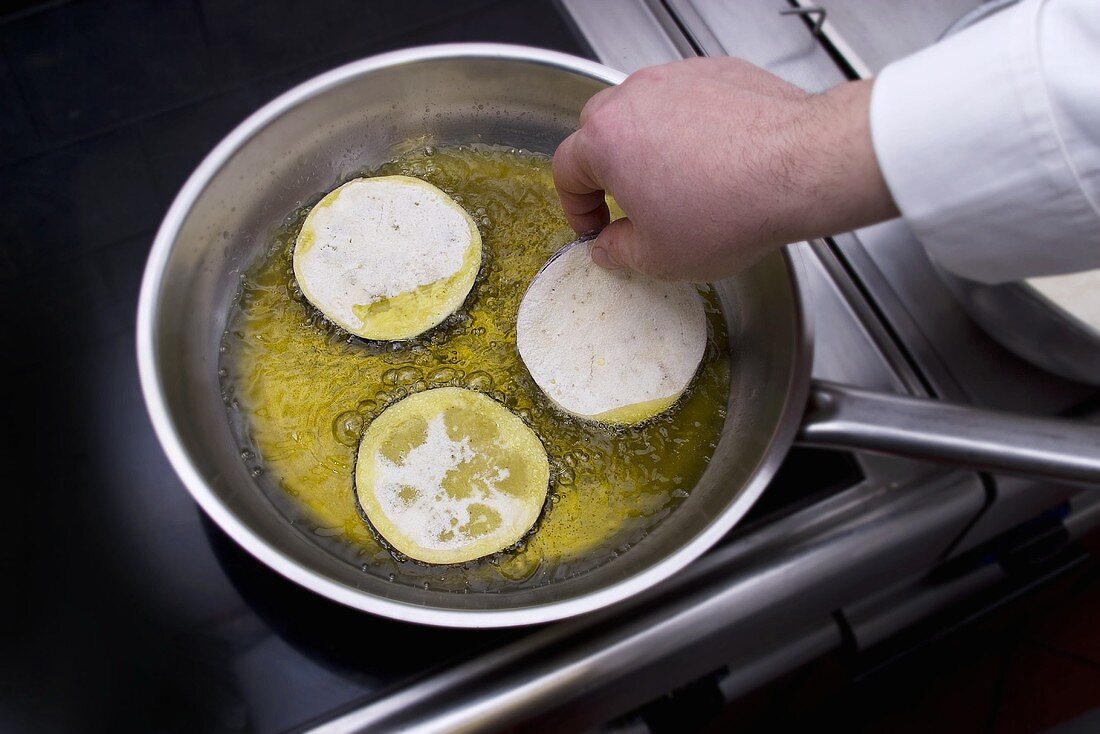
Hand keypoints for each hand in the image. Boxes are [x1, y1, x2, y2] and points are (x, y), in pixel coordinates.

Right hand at [552, 57, 898, 280]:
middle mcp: (635, 98)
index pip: (566, 170)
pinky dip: (692, 126)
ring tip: (680, 184)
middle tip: (628, 204)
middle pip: (600, 131)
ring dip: (650, 145)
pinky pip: (689, 100)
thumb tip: (608, 246)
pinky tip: (717, 161)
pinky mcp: (718, 71)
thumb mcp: (660, 256)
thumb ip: (619, 251)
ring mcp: (677, 78)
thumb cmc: (731, 210)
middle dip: (607, 170)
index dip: (575, 206)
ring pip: (645, 111)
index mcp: (606, 140)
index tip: (594, 226)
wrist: (803, 168)